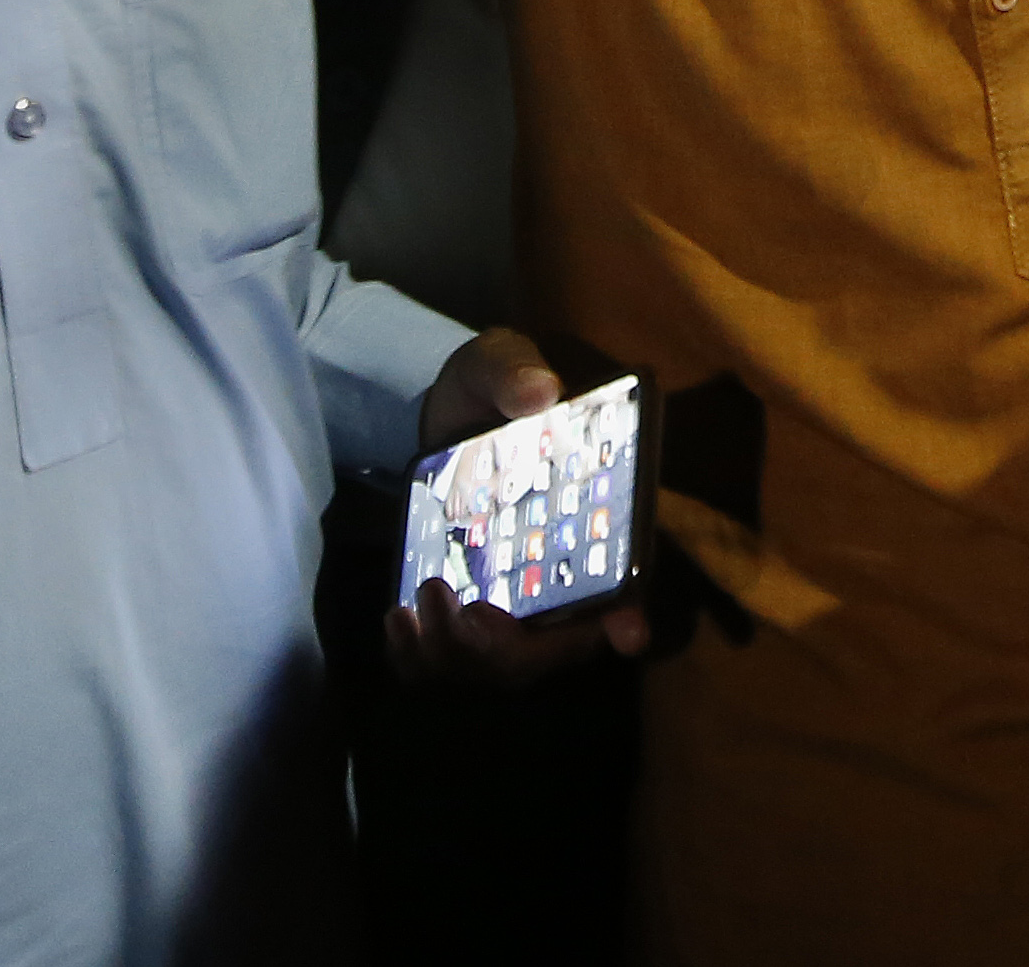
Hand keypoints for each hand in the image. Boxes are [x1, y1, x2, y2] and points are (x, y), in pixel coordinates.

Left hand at [384, 332, 655, 685]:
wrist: (437, 414)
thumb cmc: (484, 386)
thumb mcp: (494, 363)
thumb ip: (513, 370)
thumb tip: (540, 389)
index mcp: (592, 516)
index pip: (627, 579)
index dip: (631, 612)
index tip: (628, 634)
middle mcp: (560, 574)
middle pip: (556, 647)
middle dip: (512, 648)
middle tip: (464, 607)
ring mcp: (510, 600)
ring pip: (501, 665)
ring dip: (459, 654)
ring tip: (421, 600)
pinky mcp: (461, 610)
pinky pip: (448, 664)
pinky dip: (421, 658)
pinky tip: (397, 619)